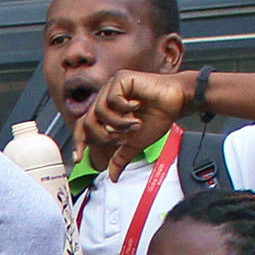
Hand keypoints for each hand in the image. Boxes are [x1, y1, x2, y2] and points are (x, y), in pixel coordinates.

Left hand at [73, 69, 194, 180]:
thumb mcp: (135, 143)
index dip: (78, 142)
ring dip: (118, 123)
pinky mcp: (120, 79)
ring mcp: (111, 88)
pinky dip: (124, 108)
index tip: (78, 158)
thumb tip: (113, 176)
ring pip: (99, 111)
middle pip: (87, 122)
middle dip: (104, 136)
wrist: (177, 101)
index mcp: (105, 112)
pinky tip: (137, 106)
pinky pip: (112, 98)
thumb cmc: (158, 116)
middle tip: (123, 138)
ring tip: (135, 124)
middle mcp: (105, 99)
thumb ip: (121, 157)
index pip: (83, 127)